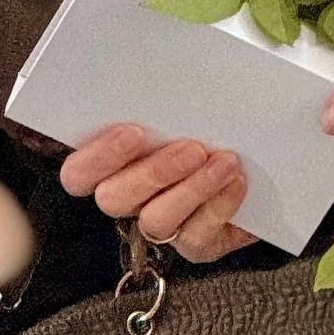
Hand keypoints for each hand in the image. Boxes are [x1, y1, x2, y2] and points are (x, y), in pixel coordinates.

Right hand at [57, 123, 257, 262]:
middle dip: (152, 173)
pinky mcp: (195, 245)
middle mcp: (130, 198)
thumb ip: (162, 110)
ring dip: (191, 189)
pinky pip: (195, 237)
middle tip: (190, 148)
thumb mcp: (182, 113)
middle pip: (114, 199)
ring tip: (223, 162)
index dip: (96, 158)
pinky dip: (218, 206)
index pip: (78, 173)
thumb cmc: (209, 129)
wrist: (255, 165)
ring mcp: (162, 225)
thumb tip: (165, 89)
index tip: (131, 132)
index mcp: (113, 163)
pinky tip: (235, 181)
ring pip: (156, 220)